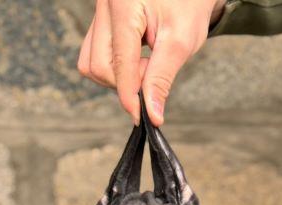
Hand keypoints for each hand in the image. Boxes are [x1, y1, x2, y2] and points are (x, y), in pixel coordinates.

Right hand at [78, 0, 226, 125]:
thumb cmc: (189, 5)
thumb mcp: (181, 42)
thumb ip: (162, 79)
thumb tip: (151, 114)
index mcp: (123, 6)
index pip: (118, 63)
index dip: (129, 96)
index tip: (142, 117)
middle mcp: (105, 6)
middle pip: (97, 66)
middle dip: (124, 82)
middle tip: (152, 72)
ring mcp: (100, 13)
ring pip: (92, 63)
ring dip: (118, 76)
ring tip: (147, 63)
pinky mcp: (102, 22)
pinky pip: (97, 54)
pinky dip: (117, 66)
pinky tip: (138, 59)